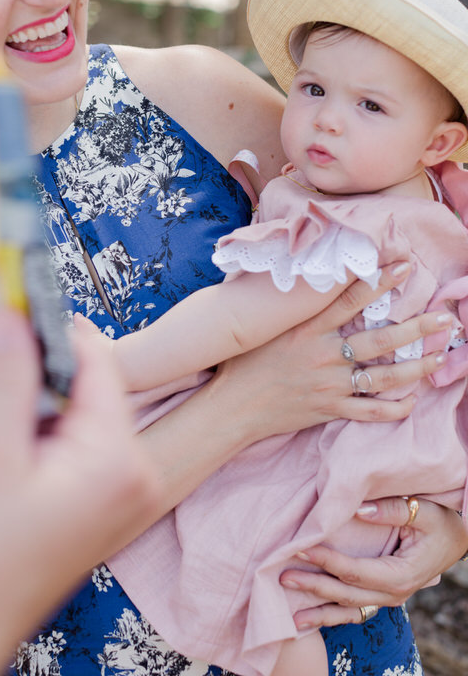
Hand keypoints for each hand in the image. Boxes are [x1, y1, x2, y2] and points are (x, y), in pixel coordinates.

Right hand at [0, 309, 159, 672]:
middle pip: (95, 389)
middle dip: (47, 370)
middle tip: (5, 354)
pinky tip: (14, 443)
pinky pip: (83, 444)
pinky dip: (49, 431)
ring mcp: (123, 494)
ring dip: (44, 402)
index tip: (26, 307)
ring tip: (2, 414)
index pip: (100, 367)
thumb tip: (15, 316)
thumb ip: (10, 378)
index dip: (61, 334)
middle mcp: (135, 476)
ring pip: (86, 415)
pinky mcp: (105, 504)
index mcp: (119, 462)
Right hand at [211, 261, 451, 446]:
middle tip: (445, 319)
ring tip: (438, 357)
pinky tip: (411, 402)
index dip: (379, 281)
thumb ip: (286, 304)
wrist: (232, 407)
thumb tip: (297, 273)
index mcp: (306, 327)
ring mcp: (329, 384)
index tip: (404, 266)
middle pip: (379, 339)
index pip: (349, 299)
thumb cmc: (243, 362)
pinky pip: (369, 411)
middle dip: (416, 328)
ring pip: (382, 376)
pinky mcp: (329, 409)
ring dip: (415, 368)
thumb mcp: (262, 325)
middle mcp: (323, 354)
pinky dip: (392, 408)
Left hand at [280, 497, 467, 627]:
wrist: (457, 539)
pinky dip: (332, 616)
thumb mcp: (423, 511)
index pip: (354, 571)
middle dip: (312, 586)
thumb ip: (391, 510)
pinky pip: (355, 611)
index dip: (325, 561)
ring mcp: (388, 598)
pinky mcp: (382, 595)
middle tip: (282, 576)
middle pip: (345, 593)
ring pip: (348, 610)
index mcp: (399, 574)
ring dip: (319, 612)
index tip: (299, 548)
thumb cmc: (441, 522)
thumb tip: (357, 508)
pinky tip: (310, 619)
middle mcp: (393, 593)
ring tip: (290, 617)